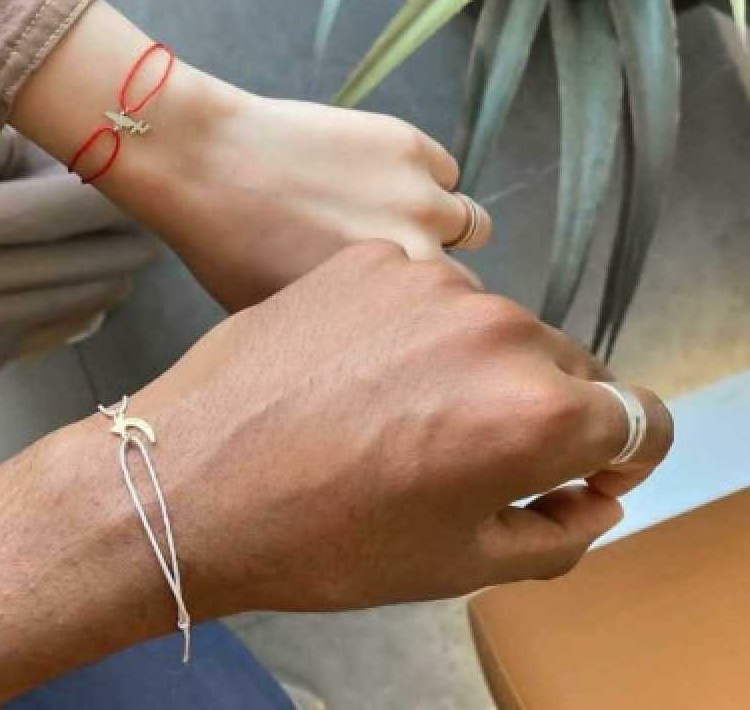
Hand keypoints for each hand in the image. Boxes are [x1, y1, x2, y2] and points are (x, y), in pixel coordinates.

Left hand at [9, 1, 490, 311]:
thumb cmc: (231, 250)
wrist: (205, 162)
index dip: (424, 322)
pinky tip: (371, 178)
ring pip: (467, 220)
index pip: (449, 327)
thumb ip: (352, 330)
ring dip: (437, 225)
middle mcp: (419, 252)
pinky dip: (420, 177)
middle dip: (437, 277)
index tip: (405, 311)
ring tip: (386, 218)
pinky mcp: (408, 144)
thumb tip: (382, 338)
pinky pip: (443, 170)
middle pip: (467, 279)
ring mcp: (419, 193)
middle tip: (392, 265)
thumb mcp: (290, 318)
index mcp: (390, 306)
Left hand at [72, 242, 672, 625]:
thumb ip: (557, 528)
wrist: (187, 476)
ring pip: (490, 321)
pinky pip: (424, 291)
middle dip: (541, 409)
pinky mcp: (369, 256)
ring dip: (472, 361)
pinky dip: (411, 324)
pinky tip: (356, 361)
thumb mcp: (459, 563)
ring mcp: (429, 278)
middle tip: (471, 448)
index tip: (579, 470)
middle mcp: (497, 327)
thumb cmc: (322, 537)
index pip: (632, 418)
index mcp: (535, 412)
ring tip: (398, 404)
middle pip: (561, 364)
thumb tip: (595, 494)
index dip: (615, 452)